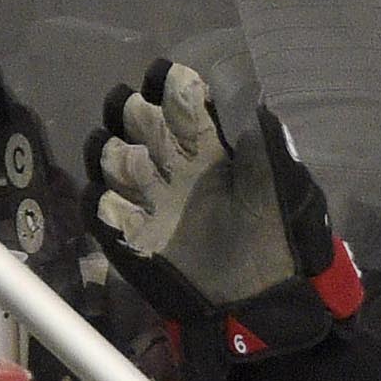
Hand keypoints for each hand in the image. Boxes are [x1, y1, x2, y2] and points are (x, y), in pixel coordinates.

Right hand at [91, 60, 356, 380]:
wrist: (266, 300)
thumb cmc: (280, 237)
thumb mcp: (282, 184)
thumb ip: (266, 143)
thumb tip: (252, 101)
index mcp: (207, 147)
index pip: (178, 102)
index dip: (170, 86)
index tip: (172, 81)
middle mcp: (172, 167)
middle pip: (134, 119)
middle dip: (133, 111)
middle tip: (144, 120)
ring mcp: (149, 201)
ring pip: (108, 157)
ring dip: (114, 153)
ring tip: (135, 164)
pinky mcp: (133, 238)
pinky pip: (99, 210)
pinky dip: (101, 202)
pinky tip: (118, 204)